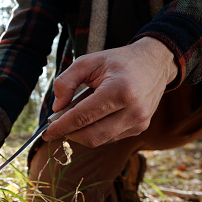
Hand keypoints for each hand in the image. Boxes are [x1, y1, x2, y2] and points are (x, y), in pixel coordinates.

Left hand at [42, 37, 177, 146]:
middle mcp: (133, 110)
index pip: (83, 117)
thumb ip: (65, 82)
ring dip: (81, 134)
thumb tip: (56, 108)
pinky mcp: (140, 128)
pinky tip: (91, 118)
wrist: (155, 63)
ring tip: (74, 117)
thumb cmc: (118, 61)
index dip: (61, 127)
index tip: (46, 132)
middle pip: (91, 136)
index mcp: (120, 90)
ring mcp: (139, 122)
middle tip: (56, 126)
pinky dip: (94, 132)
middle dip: (69, 134)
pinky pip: (109, 138)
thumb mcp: (87, 62)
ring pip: (100, 140)